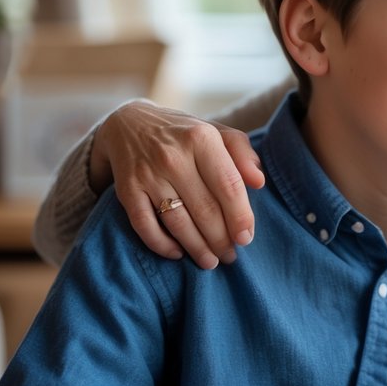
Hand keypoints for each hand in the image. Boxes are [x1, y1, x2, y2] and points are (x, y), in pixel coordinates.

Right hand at [91, 100, 265, 267]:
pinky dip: (162, 244)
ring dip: (196, 248)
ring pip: (177, 222)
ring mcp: (147, 174)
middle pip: (205, 209)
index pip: (228, 186)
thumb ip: (242, 154)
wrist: (129, 125)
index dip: (240, 217)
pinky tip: (178, 253)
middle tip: (230, 255)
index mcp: (201, 138)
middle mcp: (173, 156)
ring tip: (210, 261)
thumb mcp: (217, 133)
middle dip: (221, 239)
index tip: (246, 238)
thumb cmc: (185, 135)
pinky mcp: (127, 190)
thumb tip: (259, 182)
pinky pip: (145, 226)